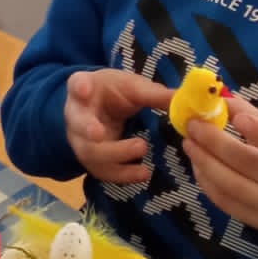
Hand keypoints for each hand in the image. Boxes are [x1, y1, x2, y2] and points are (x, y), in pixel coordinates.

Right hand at [63, 69, 172, 184]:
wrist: (100, 109)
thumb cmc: (114, 93)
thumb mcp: (131, 87)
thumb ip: (152, 93)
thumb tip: (181, 99)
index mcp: (85, 87)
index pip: (76, 84)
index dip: (79, 87)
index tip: (84, 90)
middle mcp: (76, 115)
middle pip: (77, 123)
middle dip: (87, 128)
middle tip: (99, 133)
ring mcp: (80, 140)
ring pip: (89, 152)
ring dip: (114, 154)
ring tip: (141, 147)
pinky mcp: (92, 160)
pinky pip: (102, 171)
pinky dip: (122, 174)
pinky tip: (143, 173)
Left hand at [183, 97, 257, 239]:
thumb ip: (255, 116)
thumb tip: (222, 98)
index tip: (236, 117)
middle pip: (248, 162)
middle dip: (214, 141)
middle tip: (193, 125)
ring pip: (230, 184)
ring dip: (203, 161)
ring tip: (189, 143)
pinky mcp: (257, 222)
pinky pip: (224, 201)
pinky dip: (206, 181)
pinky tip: (198, 164)